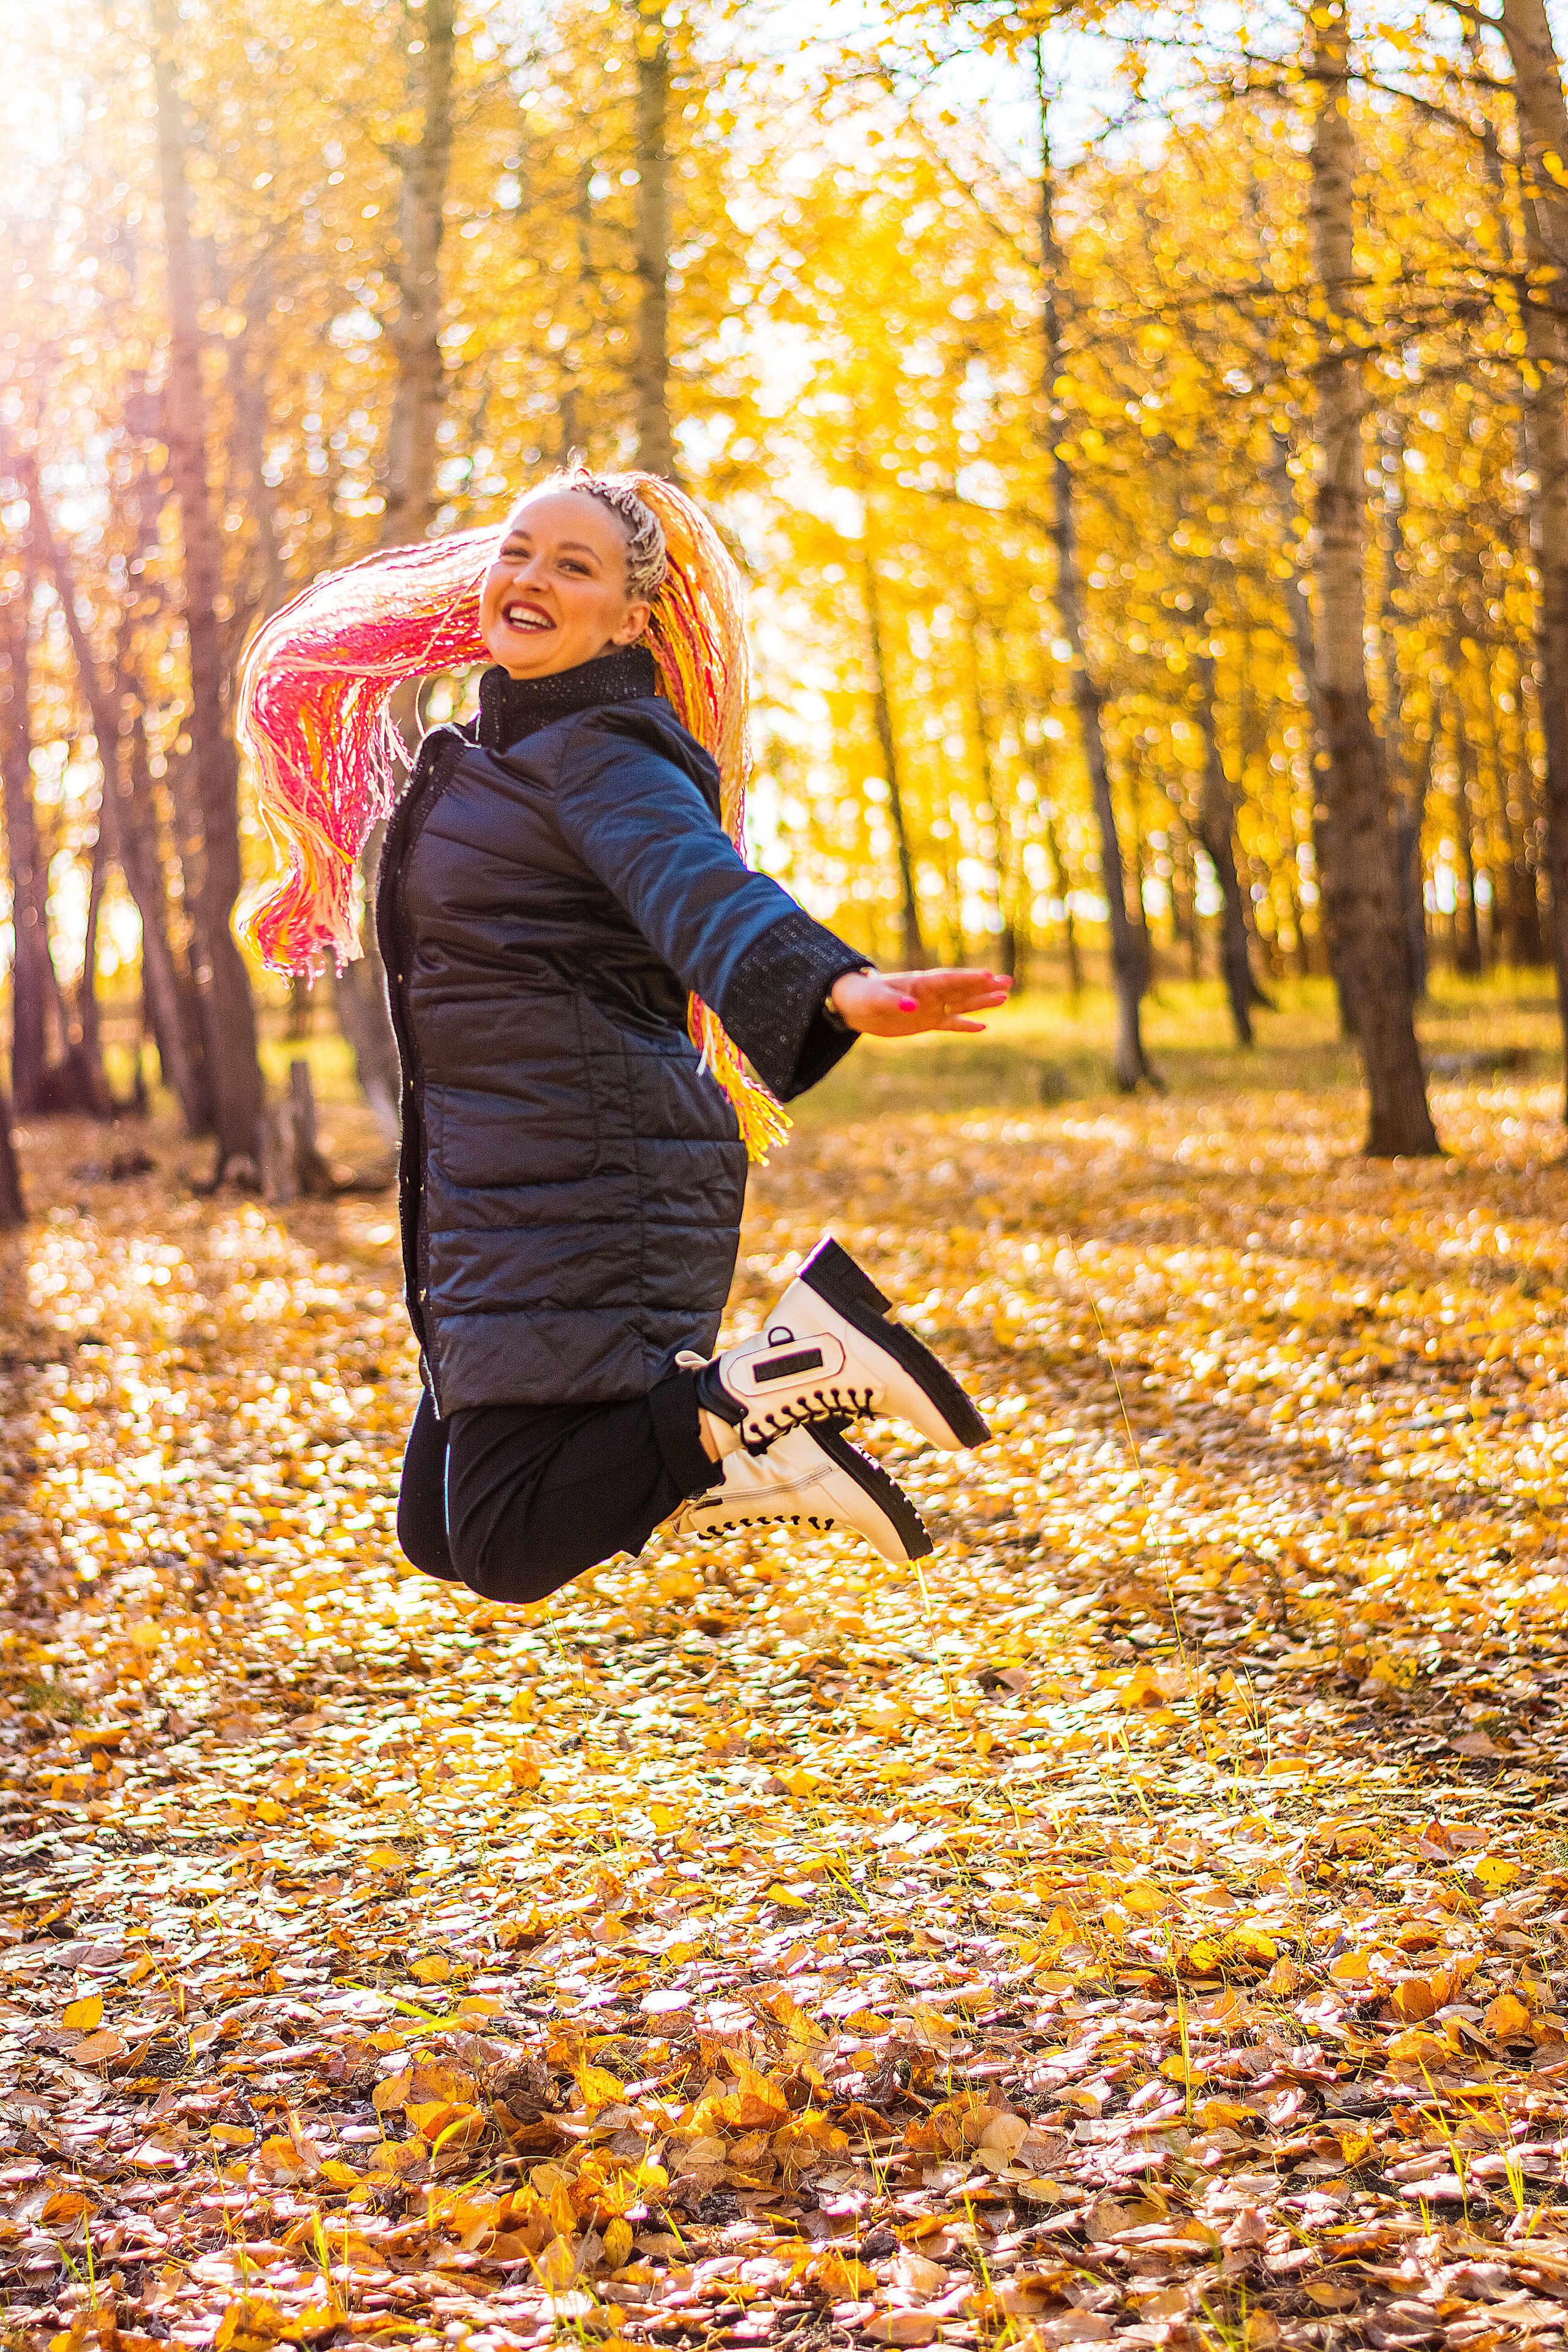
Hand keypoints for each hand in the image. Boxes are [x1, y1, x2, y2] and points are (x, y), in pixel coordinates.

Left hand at [829, 966, 1013, 1037]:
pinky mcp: (926, 1022)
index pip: (949, 980)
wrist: (853, 1007)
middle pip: (962, 989)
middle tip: (1008, 982)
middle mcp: (929, 994)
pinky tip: (983, 1027)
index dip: (968, 978)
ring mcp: (930, 1007)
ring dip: (981, 1002)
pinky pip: (950, 1023)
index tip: (989, 976)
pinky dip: (965, 1026)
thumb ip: (895, 1003)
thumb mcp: (876, 1000)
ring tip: (1004, 998)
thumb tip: (914, 1008)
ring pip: (961, 1004)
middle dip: (984, 986)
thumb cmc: (863, 996)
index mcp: (919, 983)